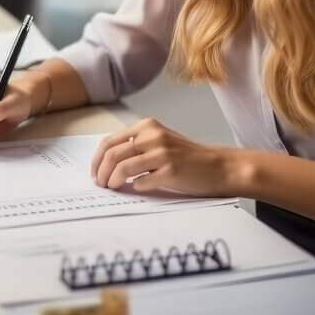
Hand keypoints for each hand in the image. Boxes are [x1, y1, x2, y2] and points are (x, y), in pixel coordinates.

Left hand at [89, 118, 231, 196]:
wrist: (219, 166)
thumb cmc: (188, 157)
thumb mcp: (159, 142)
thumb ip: (136, 147)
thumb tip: (105, 164)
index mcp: (147, 126)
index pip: (110, 141)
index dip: (96, 159)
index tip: (94, 173)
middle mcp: (153, 135)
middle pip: (112, 154)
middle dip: (100, 172)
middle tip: (100, 184)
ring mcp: (162, 153)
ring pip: (122, 167)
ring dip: (113, 181)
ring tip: (113, 188)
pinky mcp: (170, 170)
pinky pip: (141, 182)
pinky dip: (135, 187)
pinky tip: (138, 188)